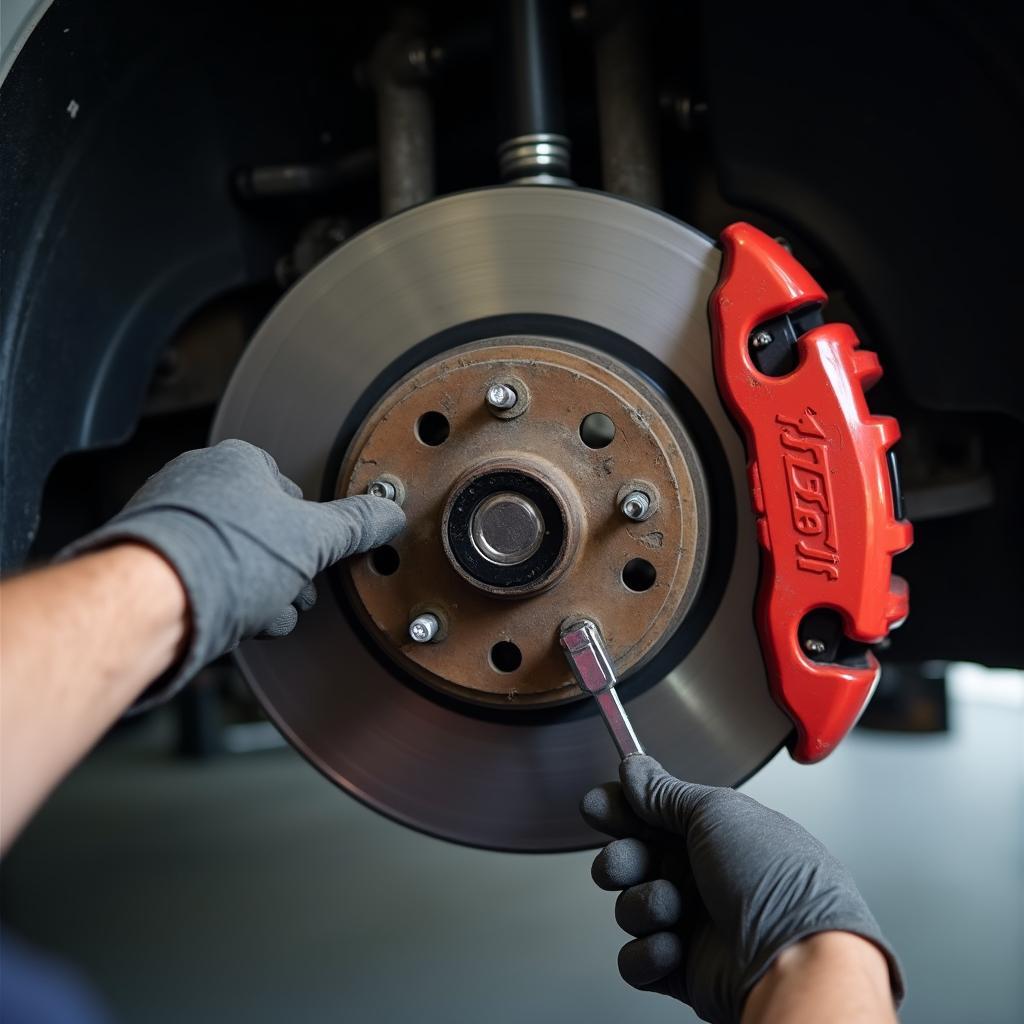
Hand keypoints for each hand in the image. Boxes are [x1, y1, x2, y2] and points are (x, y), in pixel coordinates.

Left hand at [63, 439, 404, 698]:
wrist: (151, 603)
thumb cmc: (223, 557)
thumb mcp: (314, 539)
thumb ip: (357, 524)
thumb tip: (389, 513)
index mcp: (238, 460)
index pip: (294, 491)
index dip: (311, 530)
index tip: (316, 552)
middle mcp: (199, 481)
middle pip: (268, 531)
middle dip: (288, 570)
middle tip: (293, 590)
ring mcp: (172, 520)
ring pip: (239, 560)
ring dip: (263, 592)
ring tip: (265, 611)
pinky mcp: (154, 561)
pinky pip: (208, 579)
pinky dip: (228, 602)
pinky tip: (238, 621)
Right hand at [581, 755, 901, 1023]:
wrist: (794, 962)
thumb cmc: (774, 882)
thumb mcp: (716, 812)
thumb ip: (664, 792)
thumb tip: (633, 768)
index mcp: (719, 836)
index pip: (655, 815)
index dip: (622, 809)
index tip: (597, 805)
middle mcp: (706, 878)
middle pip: (634, 858)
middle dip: (622, 858)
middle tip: (628, 862)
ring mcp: (694, 925)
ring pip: (631, 906)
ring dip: (644, 904)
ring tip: (672, 908)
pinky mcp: (682, 971)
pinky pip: (636, 959)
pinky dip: (648, 953)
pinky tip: (672, 946)